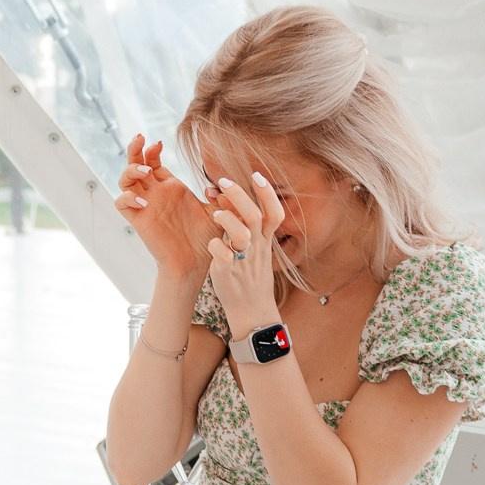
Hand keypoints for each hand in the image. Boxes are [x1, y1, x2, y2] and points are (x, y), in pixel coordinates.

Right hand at [113, 134, 215, 280]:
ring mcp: (145, 206)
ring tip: (145, 171)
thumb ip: (220, 196)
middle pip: (135, 164)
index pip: (153, 160)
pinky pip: (121, 203)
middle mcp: (155, 194)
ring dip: (130, 170)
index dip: (152, 149)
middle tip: (139, 138)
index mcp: (171, 187)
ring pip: (125, 180)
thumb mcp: (216, 212)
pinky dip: (127, 197)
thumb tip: (218, 184)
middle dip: (134, 149)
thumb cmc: (206, 239)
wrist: (195, 264)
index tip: (160, 143)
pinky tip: (142, 200)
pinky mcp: (138, 220)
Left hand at [206, 173, 286, 334]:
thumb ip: (244, 225)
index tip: (256, 175)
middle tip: (223, 181)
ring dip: (227, 218)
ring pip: (241, 234)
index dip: (267, 193)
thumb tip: (228, 197)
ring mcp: (243, 260)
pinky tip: (211, 244)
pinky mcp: (228, 273)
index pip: (274, 213)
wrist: (251, 310)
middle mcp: (257, 248)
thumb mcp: (254, 249)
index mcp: (264, 241)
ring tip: (216, 213)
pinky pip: (221, 254)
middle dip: (239, 195)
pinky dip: (214, 244)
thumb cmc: (248, 275)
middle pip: (254, 216)